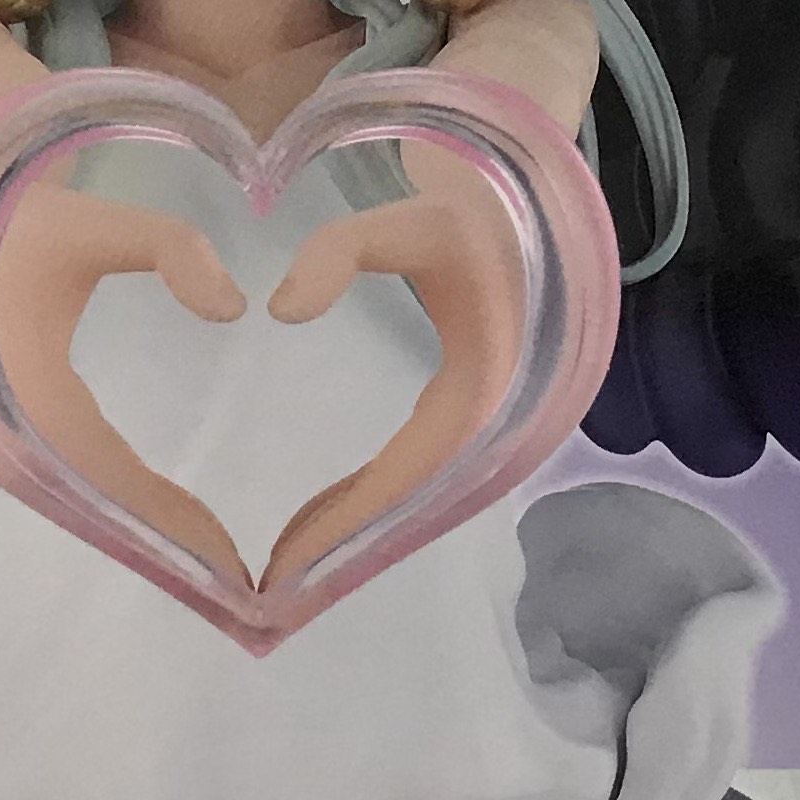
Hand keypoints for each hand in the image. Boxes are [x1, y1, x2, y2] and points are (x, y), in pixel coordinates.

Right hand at [0, 180, 253, 590]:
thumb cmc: (16, 218)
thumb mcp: (93, 220)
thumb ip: (168, 248)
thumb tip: (235, 310)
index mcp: (15, 383)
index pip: (98, 468)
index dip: (159, 514)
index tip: (222, 556)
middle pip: (86, 501)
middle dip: (156, 541)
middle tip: (232, 579)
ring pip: (72, 497)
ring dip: (136, 528)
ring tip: (210, 558)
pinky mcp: (7, 420)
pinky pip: (66, 474)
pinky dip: (116, 499)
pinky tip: (165, 513)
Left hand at [260, 160, 525, 588]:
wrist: (522, 204)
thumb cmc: (466, 214)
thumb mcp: (406, 220)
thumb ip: (341, 251)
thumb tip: (280, 312)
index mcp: (487, 383)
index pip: (411, 472)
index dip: (353, 517)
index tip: (292, 560)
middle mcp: (494, 418)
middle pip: (414, 504)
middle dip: (349, 550)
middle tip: (277, 595)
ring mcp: (485, 422)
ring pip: (415, 499)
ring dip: (357, 536)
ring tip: (286, 572)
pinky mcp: (466, 414)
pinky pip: (414, 474)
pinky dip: (368, 503)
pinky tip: (319, 521)